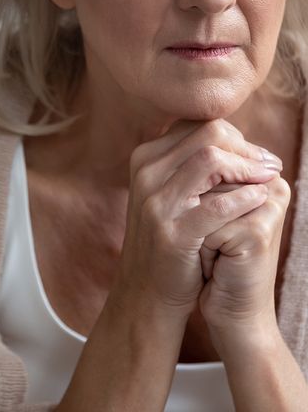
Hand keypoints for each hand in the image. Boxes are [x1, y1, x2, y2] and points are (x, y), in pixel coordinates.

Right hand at [116, 119, 280, 321]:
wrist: (145, 290)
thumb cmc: (168, 237)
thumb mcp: (167, 192)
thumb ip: (188, 162)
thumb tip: (233, 136)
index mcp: (145, 158)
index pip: (197, 125)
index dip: (234, 135)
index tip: (256, 155)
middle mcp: (146, 173)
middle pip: (207, 134)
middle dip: (247, 147)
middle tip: (269, 165)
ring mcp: (156, 202)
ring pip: (211, 159)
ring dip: (249, 168)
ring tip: (268, 179)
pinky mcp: (173, 232)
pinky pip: (218, 205)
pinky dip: (246, 198)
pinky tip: (260, 200)